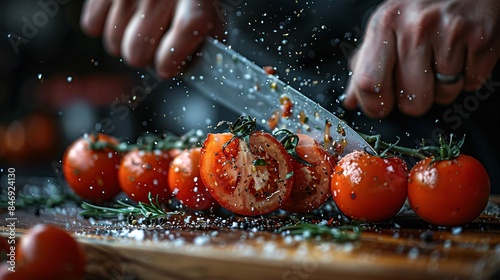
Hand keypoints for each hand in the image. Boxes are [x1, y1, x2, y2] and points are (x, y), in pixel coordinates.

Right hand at [80, 0, 223, 77]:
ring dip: (125, 44)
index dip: (170, 62)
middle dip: (145, 58)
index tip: (168, 67)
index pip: (182, 36)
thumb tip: (192, 66)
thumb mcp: (208, 9)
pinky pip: (91, 24)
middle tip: (154, 48)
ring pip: (114, 43)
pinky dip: (103, 27)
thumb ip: (206, 37)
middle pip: (136, 52)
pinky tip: (121, 19)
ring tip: (139, 30)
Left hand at [344, 0, 499, 117]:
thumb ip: (365, 65)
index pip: (369, 84)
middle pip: (411, 102)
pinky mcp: (481, 38)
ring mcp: (450, 32)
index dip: (375, 106)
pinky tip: (462, 53)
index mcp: (384, 25)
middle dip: (415, 99)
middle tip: (418, 78)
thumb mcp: (386, 26)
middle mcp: (415, 28)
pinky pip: (471, 83)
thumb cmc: (421, 5)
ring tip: (442, 59)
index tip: (381, 106)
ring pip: (444, 96)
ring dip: (444, 86)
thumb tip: (349, 101)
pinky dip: (469, 75)